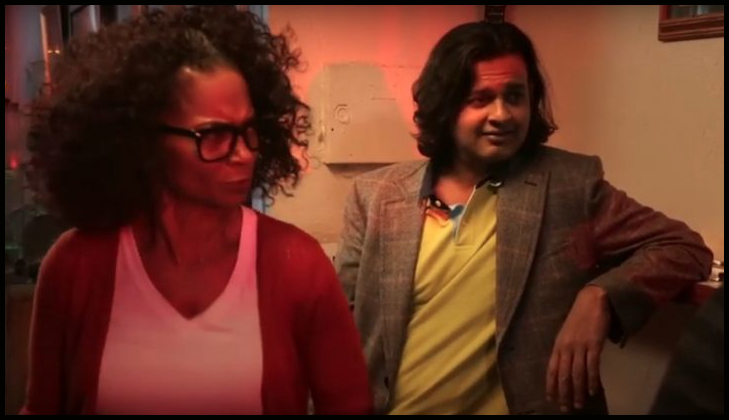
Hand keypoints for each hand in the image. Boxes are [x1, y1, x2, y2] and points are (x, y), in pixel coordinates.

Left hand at [546, 286, 609, 411]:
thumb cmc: (580, 317)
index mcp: (558, 345)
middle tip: (566, 408)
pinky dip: (592, 380)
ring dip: (578, 391)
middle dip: (564, 393)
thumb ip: (565, 350)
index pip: (551, 369)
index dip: (551, 385)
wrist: (592, 300)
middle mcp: (566, 346)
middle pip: (564, 374)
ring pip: (577, 373)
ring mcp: (580, 345)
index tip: (551, 399)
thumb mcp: (567, 334)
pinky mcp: (594, 343)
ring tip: (579, 404)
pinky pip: (592, 365)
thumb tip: (567, 369)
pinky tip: (593, 390)